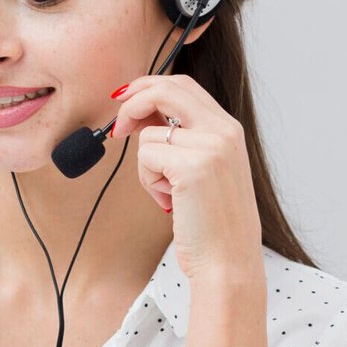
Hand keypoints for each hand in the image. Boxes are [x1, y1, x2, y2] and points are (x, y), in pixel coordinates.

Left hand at [108, 73, 263, 282]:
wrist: (228, 261)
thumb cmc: (211, 220)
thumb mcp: (202, 167)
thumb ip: (180, 135)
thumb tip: (139, 110)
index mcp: (229, 128)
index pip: (182, 85)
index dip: (147, 86)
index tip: (124, 100)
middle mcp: (224, 130)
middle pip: (164, 89)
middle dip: (131, 103)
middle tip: (118, 128)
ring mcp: (212, 146)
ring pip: (148, 132)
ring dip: (145, 165)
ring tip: (169, 192)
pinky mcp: (194, 165)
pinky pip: (145, 155)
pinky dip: (147, 180)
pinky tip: (169, 200)